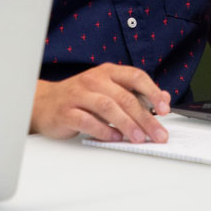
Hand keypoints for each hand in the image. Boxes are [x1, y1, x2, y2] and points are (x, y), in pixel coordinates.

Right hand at [30, 63, 170, 142]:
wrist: (45, 102)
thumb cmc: (82, 97)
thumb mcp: (110, 90)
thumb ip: (136, 94)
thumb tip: (164, 98)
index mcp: (108, 72)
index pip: (135, 76)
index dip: (152, 92)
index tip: (165, 109)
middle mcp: (94, 80)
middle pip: (124, 96)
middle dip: (144, 117)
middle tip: (158, 134)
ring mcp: (79, 94)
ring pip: (107, 107)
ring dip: (126, 124)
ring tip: (139, 138)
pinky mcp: (66, 111)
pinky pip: (87, 121)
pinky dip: (103, 130)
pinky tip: (114, 138)